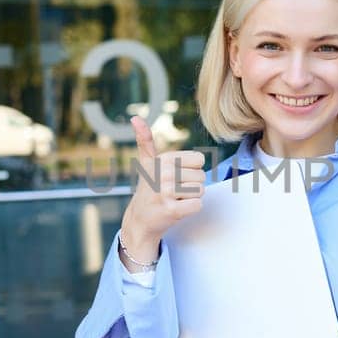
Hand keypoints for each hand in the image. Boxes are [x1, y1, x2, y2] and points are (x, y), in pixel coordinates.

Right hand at [120, 115, 205, 261]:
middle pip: (202, 176)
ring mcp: (166, 192)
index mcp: (162, 159)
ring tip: (175, 199)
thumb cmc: (150, 188)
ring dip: (191, 198)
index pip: (199, 159)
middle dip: (192, 185)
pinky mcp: (171, 210)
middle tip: (174, 191)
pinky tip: (177, 209)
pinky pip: (198, 205)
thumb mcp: (147, 162)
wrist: (140, 219)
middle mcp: (163, 173)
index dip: (191, 169)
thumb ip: (145, 140)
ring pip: (201, 190)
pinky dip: (191, 209)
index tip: (175, 176)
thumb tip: (135, 117)